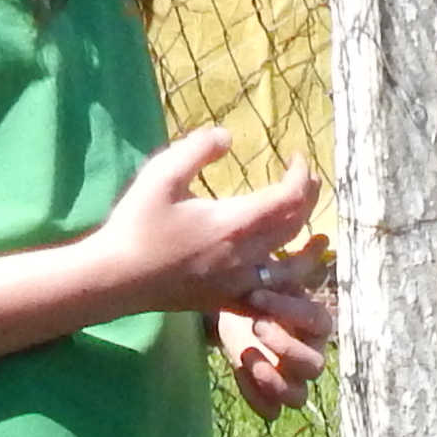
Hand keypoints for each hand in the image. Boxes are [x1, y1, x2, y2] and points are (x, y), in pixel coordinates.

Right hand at [89, 126, 318, 318]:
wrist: (117, 278)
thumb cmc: (136, 223)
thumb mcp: (162, 174)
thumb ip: (198, 150)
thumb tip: (228, 136)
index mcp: (235, 222)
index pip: (288, 197)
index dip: (301, 176)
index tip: (298, 158)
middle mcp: (245, 255)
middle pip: (294, 227)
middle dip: (307, 201)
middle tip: (308, 181)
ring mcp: (239, 282)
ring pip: (290, 267)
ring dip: (308, 248)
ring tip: (319, 235)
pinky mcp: (227, 300)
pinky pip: (269, 296)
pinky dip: (287, 285)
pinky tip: (290, 279)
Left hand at [216, 271, 328, 414]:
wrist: (233, 311)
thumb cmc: (257, 292)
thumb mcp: (271, 274)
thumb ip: (296, 260)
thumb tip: (324, 237)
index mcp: (317, 326)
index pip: (317, 322)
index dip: (290, 310)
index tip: (257, 295)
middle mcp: (311, 356)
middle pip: (314, 367)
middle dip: (285, 347)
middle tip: (257, 325)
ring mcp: (293, 381)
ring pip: (298, 396)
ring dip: (272, 379)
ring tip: (247, 354)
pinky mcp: (271, 397)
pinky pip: (271, 412)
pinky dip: (255, 395)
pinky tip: (237, 369)